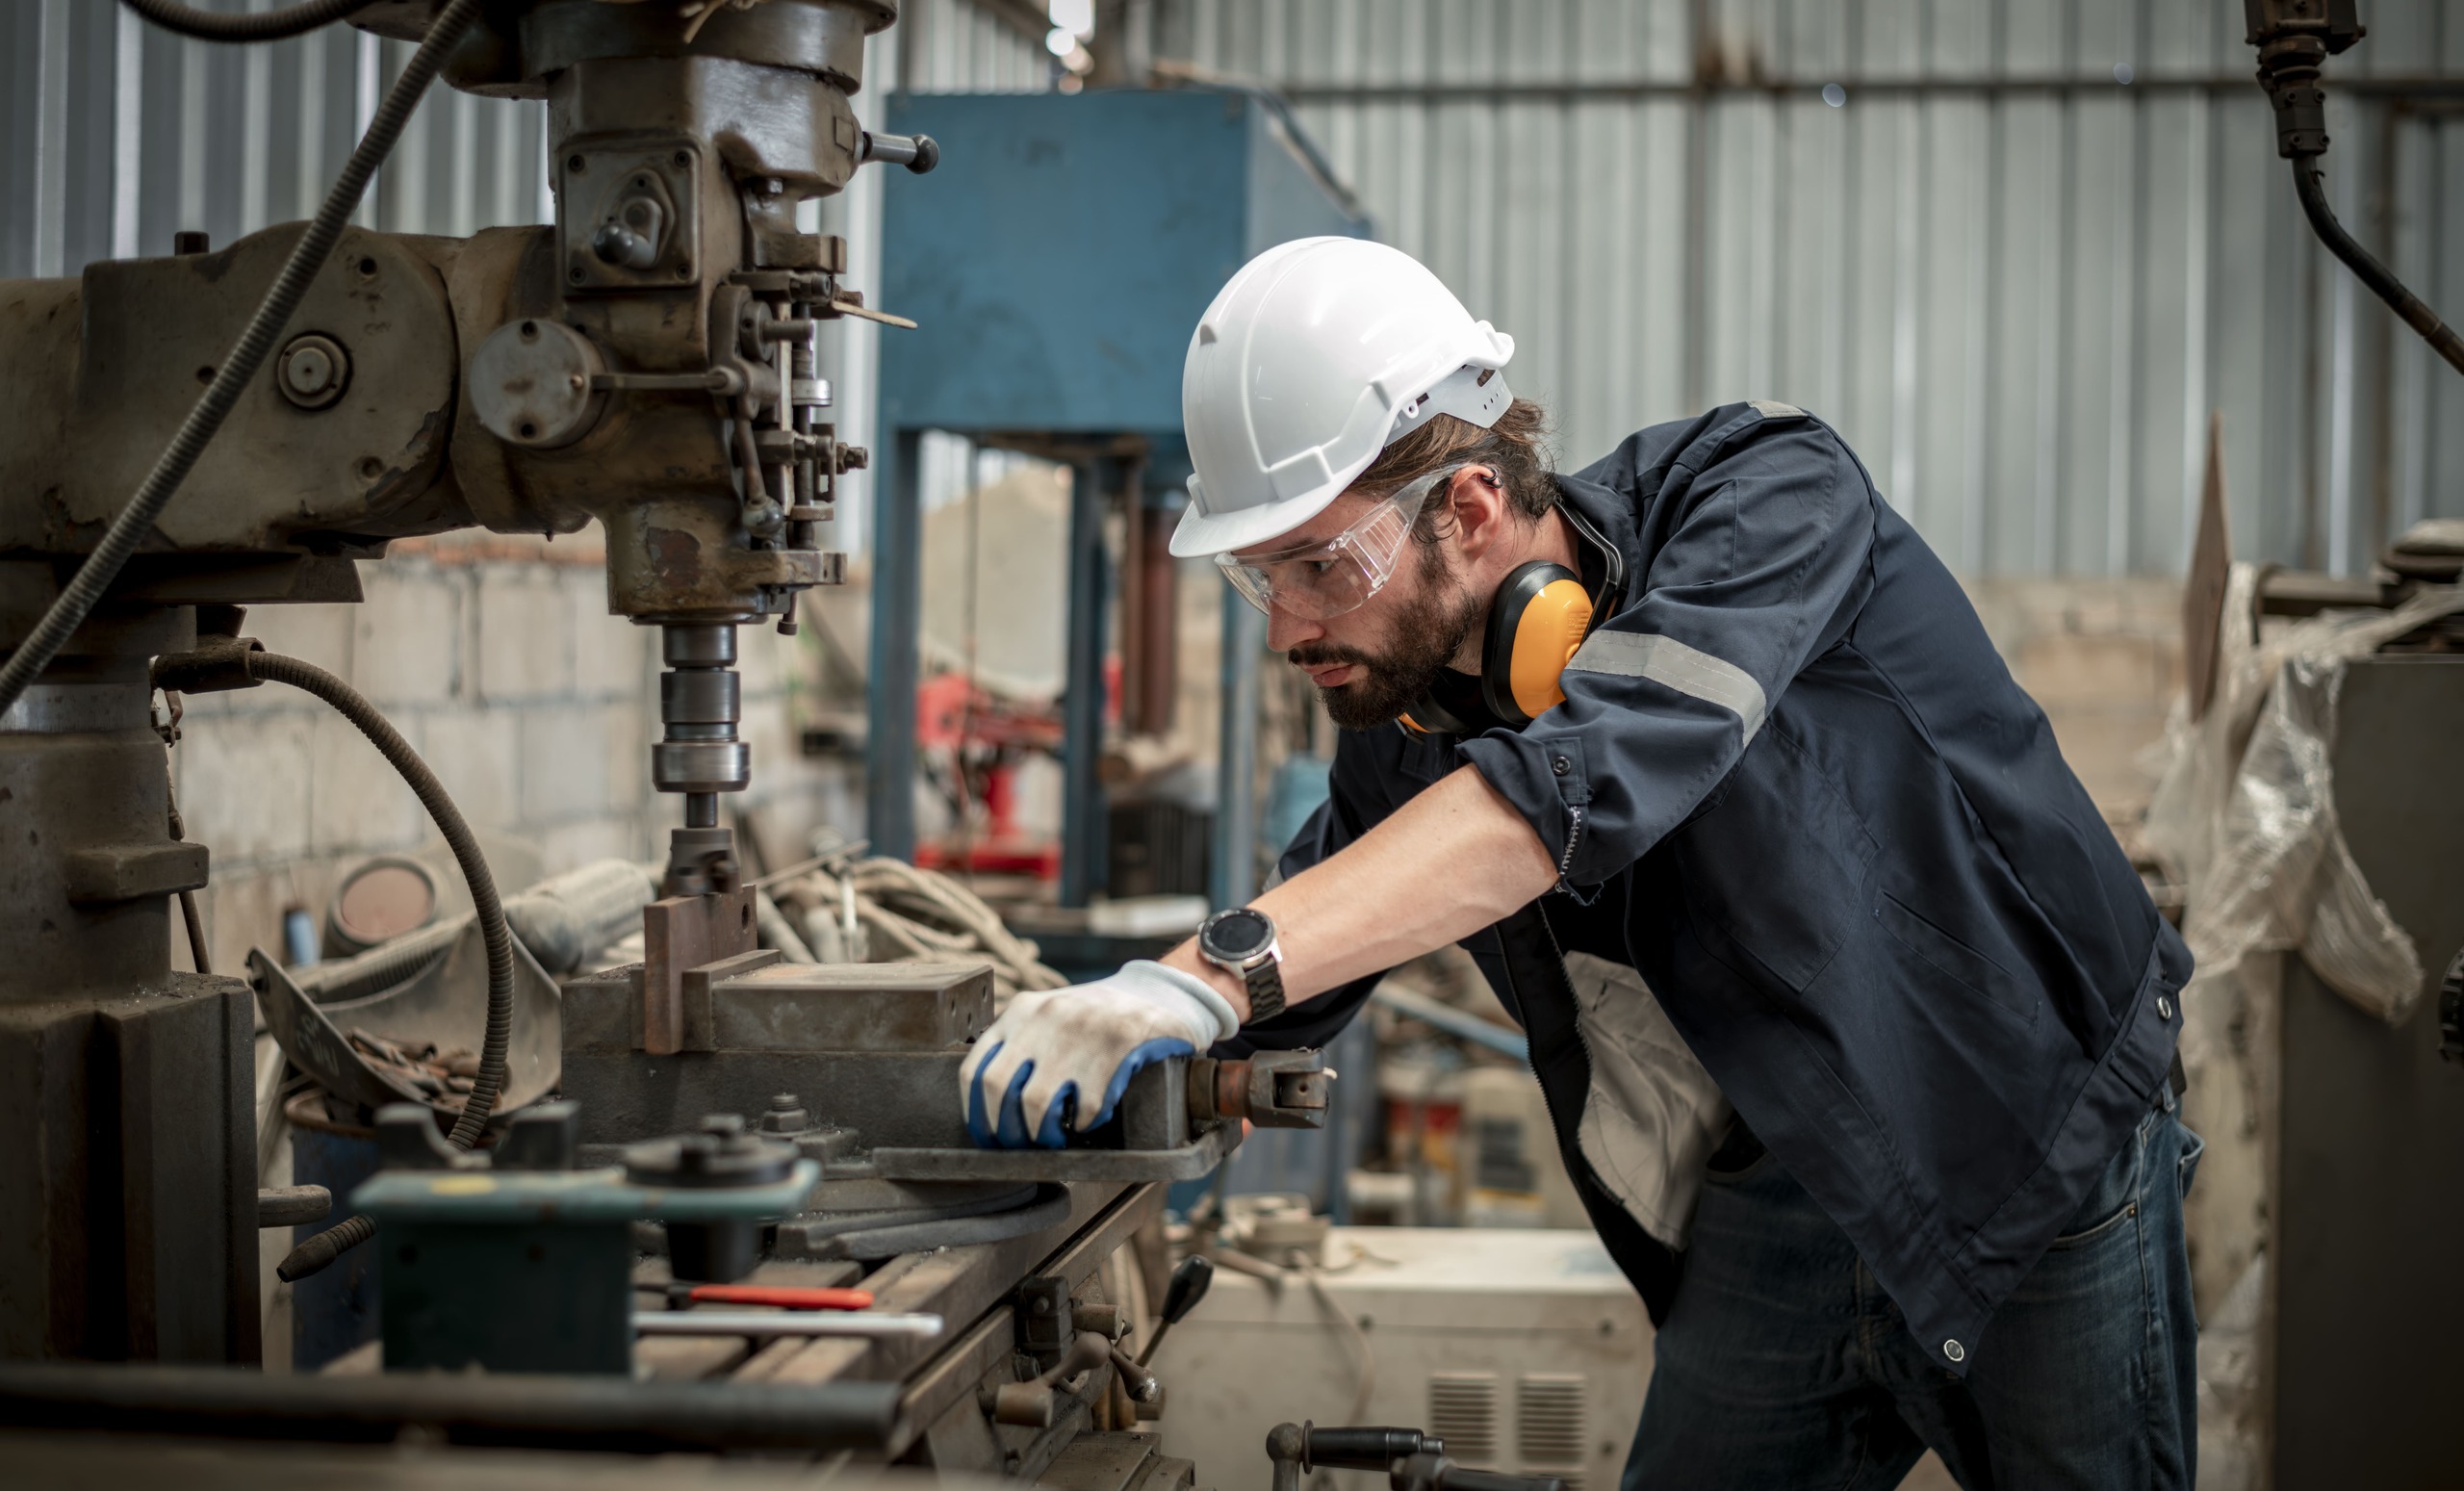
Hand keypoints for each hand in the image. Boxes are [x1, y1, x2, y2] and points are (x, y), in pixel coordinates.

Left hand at [961, 960, 1238, 1148]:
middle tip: (1021, 1146)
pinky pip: (1086, 1105)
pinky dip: (1083, 1124)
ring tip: (1055, 1139)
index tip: (987, 1135)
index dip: (975, 1113)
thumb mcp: (1049, 1016)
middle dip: (1006, 1130)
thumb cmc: (1094, 1017)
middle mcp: (1046, 1017)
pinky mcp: (1118, 1046)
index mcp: (1023, 1011)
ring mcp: (1081, 1031)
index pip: (975, 1068)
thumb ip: (1019, 1044)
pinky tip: (1088, 1121)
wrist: (1157, 992)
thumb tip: (988, 1107)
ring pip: (1038, 1103)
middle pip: (1000, 1089)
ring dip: (1043, 1133)